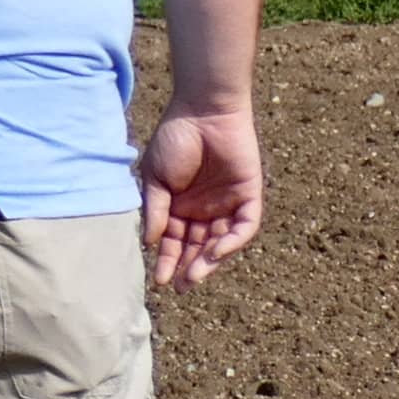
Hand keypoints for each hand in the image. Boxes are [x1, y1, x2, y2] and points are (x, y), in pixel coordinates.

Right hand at [139, 105, 264, 287]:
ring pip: (220, 242)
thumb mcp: (156, 176)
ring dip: (209, 260)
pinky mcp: (248, 198)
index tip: (159, 281)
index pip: (174, 241)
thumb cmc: (175, 140)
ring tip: (194, 277)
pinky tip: (217, 251)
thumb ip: (155, 209)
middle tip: (179, 287)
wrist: (204, 111)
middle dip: (188, 267)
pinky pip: (244, 226)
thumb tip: (150, 243)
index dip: (167, 260)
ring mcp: (226, 205)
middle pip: (197, 246)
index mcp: (179, 206)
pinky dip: (233, 241)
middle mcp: (203, 210)